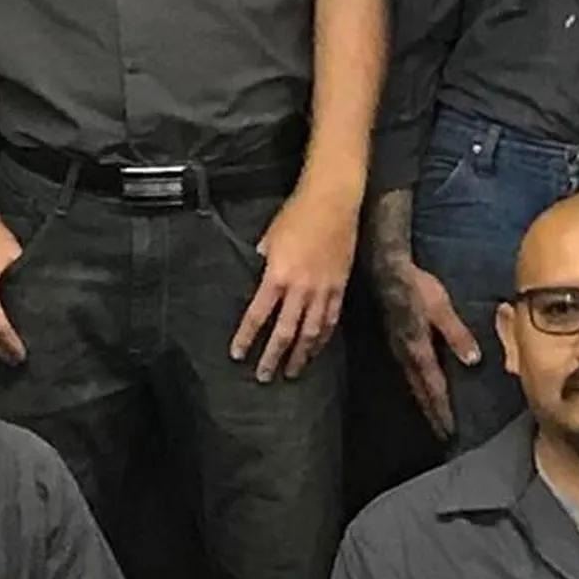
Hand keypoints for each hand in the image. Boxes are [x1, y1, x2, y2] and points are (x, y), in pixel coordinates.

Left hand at [229, 183, 358, 381]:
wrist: (333, 202)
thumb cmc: (296, 216)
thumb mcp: (269, 239)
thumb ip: (262, 263)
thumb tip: (259, 280)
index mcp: (277, 276)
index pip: (258, 315)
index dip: (247, 337)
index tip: (238, 355)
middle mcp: (300, 288)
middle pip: (285, 332)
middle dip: (273, 356)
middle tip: (264, 376)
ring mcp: (323, 290)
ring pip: (311, 332)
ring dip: (300, 354)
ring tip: (291, 372)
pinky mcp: (341, 287)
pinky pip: (331, 320)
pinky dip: (322, 338)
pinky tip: (315, 350)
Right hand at [371, 242, 478, 440]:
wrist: (387, 273)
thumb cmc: (417, 288)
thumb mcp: (441, 308)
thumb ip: (456, 335)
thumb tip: (473, 361)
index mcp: (418, 349)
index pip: (433, 386)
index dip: (442, 409)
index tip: (450, 430)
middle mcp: (406, 356)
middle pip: (421, 392)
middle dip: (433, 414)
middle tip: (443, 436)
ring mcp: (399, 351)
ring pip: (414, 385)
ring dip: (425, 404)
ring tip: (434, 420)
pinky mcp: (398, 344)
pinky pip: (409, 374)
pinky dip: (418, 389)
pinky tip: (422, 390)